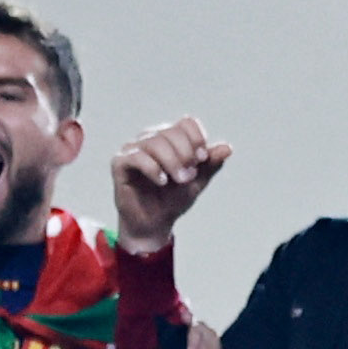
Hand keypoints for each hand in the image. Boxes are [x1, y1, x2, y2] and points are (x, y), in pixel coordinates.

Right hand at [108, 115, 227, 249]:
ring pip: (154, 142)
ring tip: (179, 180)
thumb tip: (227, 148)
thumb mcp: (197, 182)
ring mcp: (133, 149)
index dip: (197, 139)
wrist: (154, 225)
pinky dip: (152, 168)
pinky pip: (136, 157)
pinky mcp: (120, 164)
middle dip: (185, 154)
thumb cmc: (173, 200)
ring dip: (172, 161)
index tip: (202, 160)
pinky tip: (162, 181)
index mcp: (170, 138)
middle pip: (171, 132)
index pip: (186, 123)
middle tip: (189, 177)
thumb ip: (211, 164)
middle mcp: (151, 138)